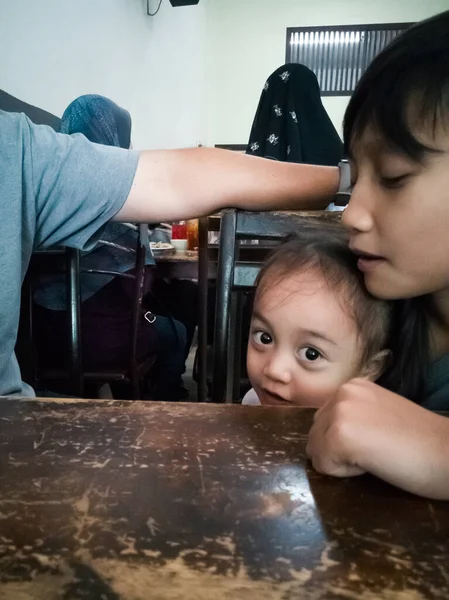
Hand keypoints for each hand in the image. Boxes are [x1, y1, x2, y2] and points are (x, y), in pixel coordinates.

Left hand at [306, 379, 448, 498]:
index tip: (379, 440)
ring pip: (316, 451)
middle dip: (340, 451)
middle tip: (379, 449)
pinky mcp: (339, 436)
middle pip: (315, 436)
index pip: (323, 423)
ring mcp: (339, 412)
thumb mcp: (378, 416)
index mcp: (352, 386)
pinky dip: (346, 473)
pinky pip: (323, 466)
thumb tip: (323, 436)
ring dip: (342, 462)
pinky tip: (375, 462)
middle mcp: (342, 393)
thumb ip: (352, 417)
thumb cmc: (421, 442)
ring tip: (377, 454)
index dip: (347, 442)